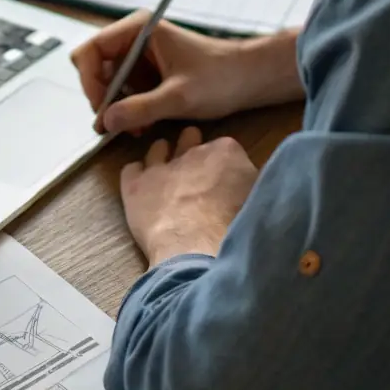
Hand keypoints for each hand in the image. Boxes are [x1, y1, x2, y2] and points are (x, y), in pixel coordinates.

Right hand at [72, 13, 302, 133]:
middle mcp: (134, 38)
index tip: (101, 110)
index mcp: (138, 28)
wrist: (250, 79)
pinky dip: (129, 109)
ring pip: (109, 83)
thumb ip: (141, 108)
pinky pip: (126, 91)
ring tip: (133, 129)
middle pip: (96, 67)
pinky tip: (142, 125)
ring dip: (116, 108)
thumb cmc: (220, 77)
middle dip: (103, 98)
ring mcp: (140, 55)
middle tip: (113, 125)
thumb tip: (105, 121)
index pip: (92, 50)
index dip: (89, 81)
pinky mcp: (149, 72)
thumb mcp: (179, 97)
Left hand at [121, 128, 258, 264]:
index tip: (226, 179)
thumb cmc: (233, 229)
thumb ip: (251, 184)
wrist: (197, 248)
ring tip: (165, 175)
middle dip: (192, 151)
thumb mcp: (258, 201)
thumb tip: (248, 184)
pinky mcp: (135, 184)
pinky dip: (136, 175)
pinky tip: (141, 188)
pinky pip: (131, 169)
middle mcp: (191, 152)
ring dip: (161, 157)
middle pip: (190, 140)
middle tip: (196, 174)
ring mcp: (160, 165)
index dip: (225, 164)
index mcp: (226, 152)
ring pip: (158, 149)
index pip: (226, 148)